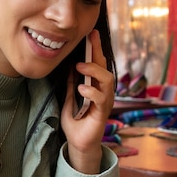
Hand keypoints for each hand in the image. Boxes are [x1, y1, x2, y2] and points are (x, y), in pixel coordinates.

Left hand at [61, 29, 114, 173]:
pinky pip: (101, 98)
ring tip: (81, 66)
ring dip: (94, 71)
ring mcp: (105, 101)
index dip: (95, 48)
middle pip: (105, 67)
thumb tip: (70, 66)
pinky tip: (82, 88)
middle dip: (98, 51)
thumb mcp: (69, 99)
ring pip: (107, 80)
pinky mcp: (102, 113)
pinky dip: (91, 91)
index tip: (91, 33)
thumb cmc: (75, 122)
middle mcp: (104, 92)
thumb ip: (71, 84)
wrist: (77, 143)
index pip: (97, 64)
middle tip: (89, 40)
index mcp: (96, 86)